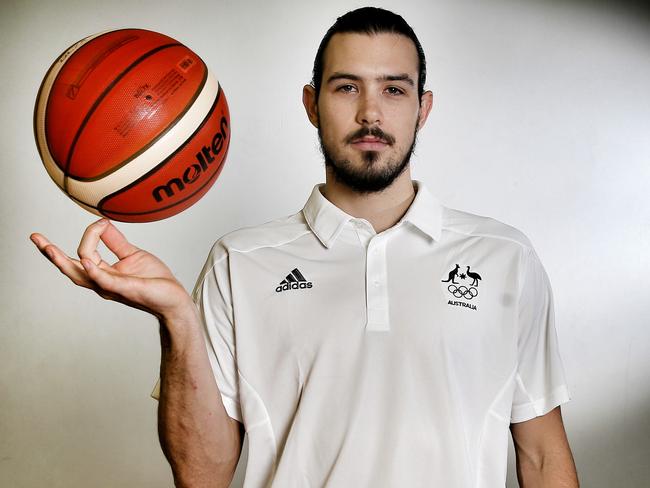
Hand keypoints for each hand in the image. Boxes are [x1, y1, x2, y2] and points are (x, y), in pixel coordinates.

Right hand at [30, 218, 194, 322]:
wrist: (174, 299)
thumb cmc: (154, 281)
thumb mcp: (133, 255)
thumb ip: (116, 241)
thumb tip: (102, 223)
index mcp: (103, 273)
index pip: (82, 254)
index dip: (89, 233)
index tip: (101, 222)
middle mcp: (102, 282)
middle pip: (70, 268)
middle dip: (51, 254)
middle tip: (35, 238)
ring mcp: (111, 287)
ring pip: (82, 274)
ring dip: (63, 261)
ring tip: (48, 248)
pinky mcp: (125, 288)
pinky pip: (105, 280)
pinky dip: (94, 270)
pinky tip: (85, 259)